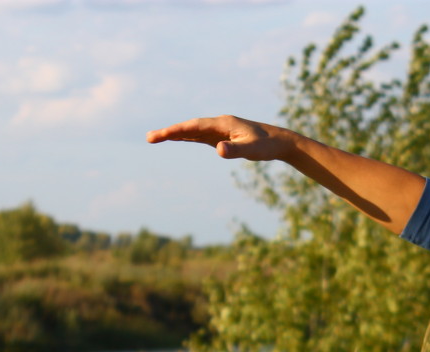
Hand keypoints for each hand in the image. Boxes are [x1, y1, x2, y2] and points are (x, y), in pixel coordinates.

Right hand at [145, 115, 289, 161]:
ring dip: (175, 134)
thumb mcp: (252, 150)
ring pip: (192, 130)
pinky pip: (200, 136)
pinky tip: (178, 139)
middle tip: (149, 138)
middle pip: (189, 127)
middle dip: (169, 132)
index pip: (195, 126)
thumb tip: (218, 150)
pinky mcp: (222, 136)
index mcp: (223, 123)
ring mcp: (220, 129)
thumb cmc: (267, 146)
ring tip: (155, 138)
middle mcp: (218, 124)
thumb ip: (235, 150)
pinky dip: (186, 137)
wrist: (280, 141)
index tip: (162, 135)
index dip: (177, 130)